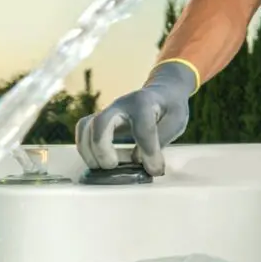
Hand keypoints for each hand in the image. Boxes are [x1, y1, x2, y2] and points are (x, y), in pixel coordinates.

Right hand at [75, 61, 196, 174]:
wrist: (162, 92)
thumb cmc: (170, 108)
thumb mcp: (177, 120)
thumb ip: (162, 140)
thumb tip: (147, 164)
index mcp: (144, 102)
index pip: (143, 128)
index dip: (148, 151)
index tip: (155, 170)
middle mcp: (121, 105)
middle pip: (101, 123)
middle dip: (102, 147)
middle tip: (113, 166)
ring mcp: (108, 111)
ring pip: (86, 127)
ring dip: (89, 151)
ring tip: (103, 168)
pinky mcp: (100, 120)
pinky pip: (83, 131)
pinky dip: (85, 148)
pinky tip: (97, 161)